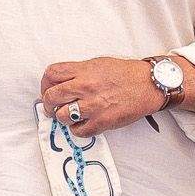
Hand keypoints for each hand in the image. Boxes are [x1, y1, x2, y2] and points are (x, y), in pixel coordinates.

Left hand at [37, 57, 162, 138]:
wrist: (149, 84)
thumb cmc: (125, 74)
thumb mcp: (98, 64)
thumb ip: (78, 72)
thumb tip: (60, 84)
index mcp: (84, 70)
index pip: (51, 74)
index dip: (45, 84)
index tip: (48, 90)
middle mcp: (86, 86)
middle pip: (51, 97)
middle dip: (48, 104)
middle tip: (53, 107)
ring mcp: (93, 105)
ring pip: (62, 116)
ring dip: (63, 117)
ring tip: (70, 115)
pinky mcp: (102, 121)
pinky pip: (79, 130)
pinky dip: (77, 129)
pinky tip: (83, 123)